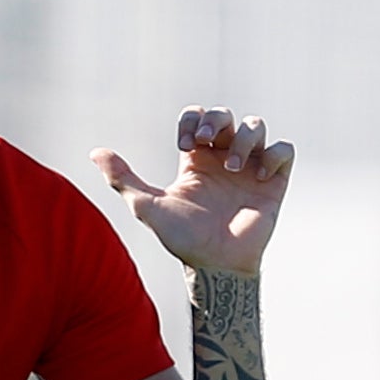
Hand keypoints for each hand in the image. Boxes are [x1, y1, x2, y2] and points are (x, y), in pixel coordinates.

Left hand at [93, 109, 294, 276]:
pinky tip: (259, 176)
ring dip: (245, 139)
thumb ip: (123, 179)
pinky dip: (274, 155)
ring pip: (256, 126)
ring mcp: (250, 168)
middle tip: (205, 140)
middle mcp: (223, 159)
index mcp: (195, 161)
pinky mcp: (275, 181)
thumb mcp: (147, 206)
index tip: (186, 142)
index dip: (193, 119)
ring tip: (233, 168)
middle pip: (226, 115)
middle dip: (217, 119)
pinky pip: (284, 150)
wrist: (214, 264)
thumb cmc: (181, 239)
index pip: (198, 118)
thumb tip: (95, 152)